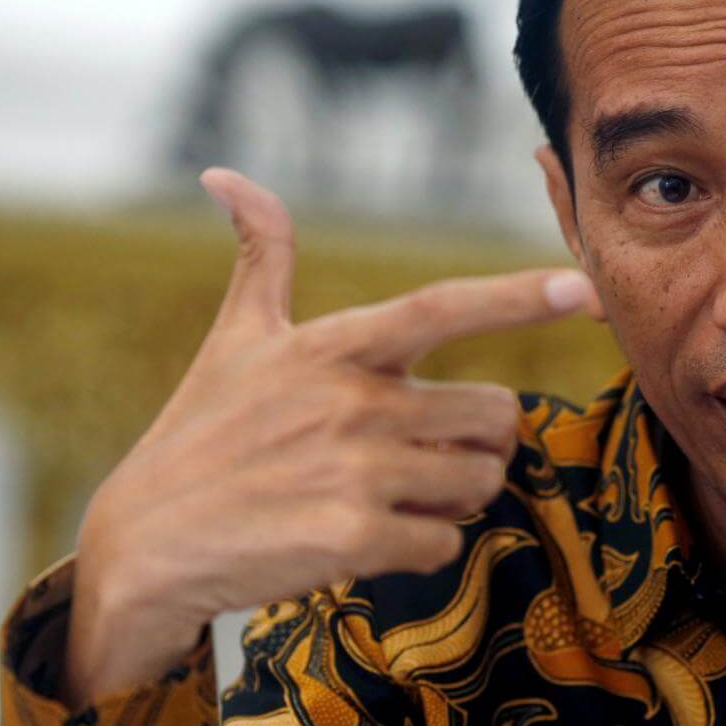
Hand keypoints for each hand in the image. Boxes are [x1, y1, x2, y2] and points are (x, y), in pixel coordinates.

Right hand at [60, 168, 595, 707]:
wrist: (143, 547)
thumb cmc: (200, 436)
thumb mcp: (233, 340)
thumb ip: (261, 258)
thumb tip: (226, 176)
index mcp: (333, 346)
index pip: (441, 307)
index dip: (518, 296)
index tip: (582, 287)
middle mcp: (351, 400)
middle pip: (495, 414)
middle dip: (477, 441)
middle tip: (424, 453)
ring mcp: (354, 469)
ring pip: (480, 481)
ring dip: (451, 497)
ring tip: (387, 495)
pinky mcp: (353, 537)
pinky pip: (444, 542)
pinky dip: (418, 548)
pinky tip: (364, 540)